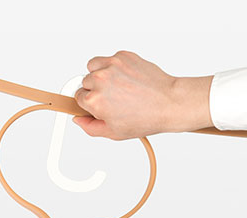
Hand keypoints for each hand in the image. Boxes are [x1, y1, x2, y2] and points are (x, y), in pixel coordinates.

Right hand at [73, 50, 213, 139]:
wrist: (169, 102)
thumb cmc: (145, 118)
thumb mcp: (114, 132)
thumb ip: (90, 127)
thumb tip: (78, 119)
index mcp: (94, 100)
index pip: (78, 97)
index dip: (89, 103)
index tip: (99, 105)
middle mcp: (100, 80)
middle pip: (84, 82)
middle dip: (95, 89)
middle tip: (112, 98)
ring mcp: (112, 65)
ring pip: (93, 67)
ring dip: (99, 74)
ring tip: (116, 85)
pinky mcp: (123, 56)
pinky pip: (109, 59)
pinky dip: (114, 67)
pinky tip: (127, 78)